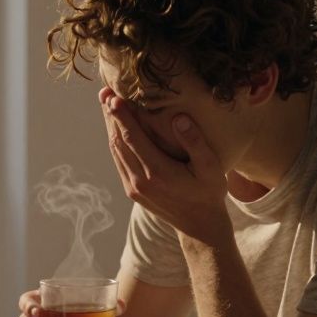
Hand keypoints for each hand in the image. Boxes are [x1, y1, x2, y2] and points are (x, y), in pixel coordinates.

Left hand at [100, 87, 231, 243]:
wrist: (199, 225)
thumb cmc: (209, 193)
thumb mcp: (211, 168)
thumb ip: (195, 143)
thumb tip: (179, 118)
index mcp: (158, 173)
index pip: (133, 138)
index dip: (121, 115)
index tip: (113, 95)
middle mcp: (140, 181)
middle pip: (118, 141)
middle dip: (110, 115)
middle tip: (105, 91)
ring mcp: (133, 187)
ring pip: (115, 151)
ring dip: (110, 126)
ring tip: (107, 103)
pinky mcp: (131, 190)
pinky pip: (119, 160)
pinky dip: (115, 140)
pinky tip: (116, 126)